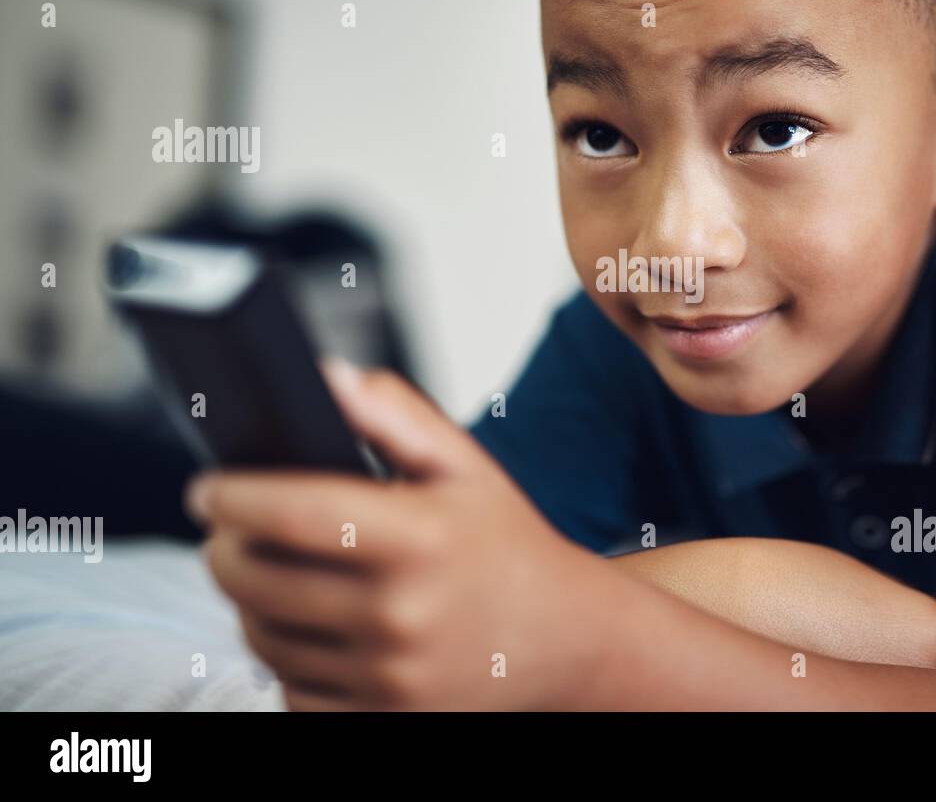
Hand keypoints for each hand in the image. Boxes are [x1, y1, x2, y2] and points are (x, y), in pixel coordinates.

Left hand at [186, 358, 610, 709]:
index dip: (230, 497)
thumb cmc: (508, 545)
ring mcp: (390, 677)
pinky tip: (309, 628)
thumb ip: (397, 416)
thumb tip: (326, 377)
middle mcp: (401, 613)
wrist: (567, 641)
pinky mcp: (383, 719)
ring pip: (263, 638)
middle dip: (224, 549)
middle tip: (229, 531)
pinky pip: (290, 690)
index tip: (206, 489)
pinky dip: (285, 657)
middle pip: (255, 580)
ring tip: (270, 576)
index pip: (289, 514)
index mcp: (420, 537)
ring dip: (248, 604)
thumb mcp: (468, 467)